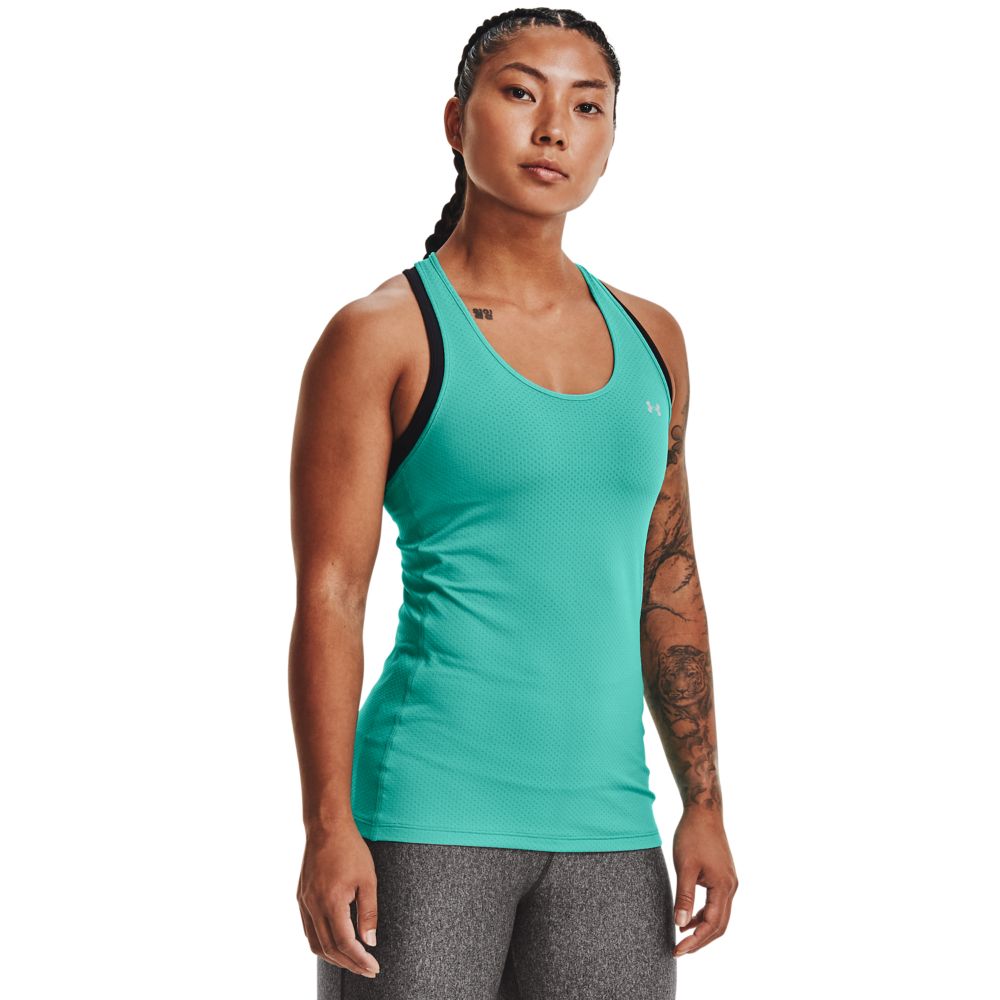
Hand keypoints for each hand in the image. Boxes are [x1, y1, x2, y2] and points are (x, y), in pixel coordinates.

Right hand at [297, 822, 380, 978]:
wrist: (326, 826)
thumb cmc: (350, 849)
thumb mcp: (368, 879)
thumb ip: (369, 913)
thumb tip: (370, 941)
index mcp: (331, 902)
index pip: (345, 943)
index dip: (360, 960)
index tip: (374, 968)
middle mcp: (313, 906)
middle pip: (329, 949)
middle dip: (349, 964)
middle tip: (367, 969)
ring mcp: (304, 902)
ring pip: (315, 943)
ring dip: (334, 957)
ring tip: (353, 961)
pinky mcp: (301, 897)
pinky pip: (309, 929)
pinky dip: (321, 943)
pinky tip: (335, 944)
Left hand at [671, 808, 737, 956]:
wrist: (704, 811)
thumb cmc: (693, 835)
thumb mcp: (685, 866)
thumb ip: (684, 896)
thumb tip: (680, 924)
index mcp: (723, 887)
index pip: (712, 925)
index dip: (695, 941)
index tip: (678, 951)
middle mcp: (731, 887)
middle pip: (719, 926)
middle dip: (700, 940)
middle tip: (679, 951)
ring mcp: (729, 881)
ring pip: (719, 916)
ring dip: (702, 928)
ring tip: (681, 937)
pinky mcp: (723, 876)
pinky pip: (716, 904)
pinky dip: (704, 914)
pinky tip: (688, 917)